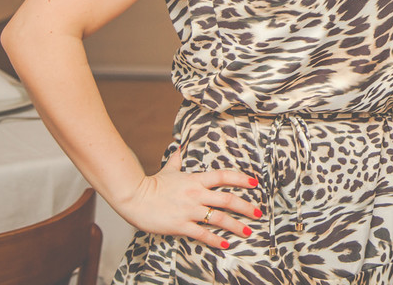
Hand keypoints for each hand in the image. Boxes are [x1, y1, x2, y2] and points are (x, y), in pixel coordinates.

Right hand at [116, 148, 261, 248]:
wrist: (133, 197)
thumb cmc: (151, 185)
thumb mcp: (168, 170)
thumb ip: (177, 160)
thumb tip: (179, 148)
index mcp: (195, 180)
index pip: (223, 176)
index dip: (241, 179)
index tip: (255, 183)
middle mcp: (196, 194)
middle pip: (227, 199)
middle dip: (246, 207)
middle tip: (259, 212)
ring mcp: (189, 210)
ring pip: (219, 218)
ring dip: (236, 225)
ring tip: (248, 231)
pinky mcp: (180, 225)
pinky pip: (202, 234)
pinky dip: (215, 240)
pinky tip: (225, 244)